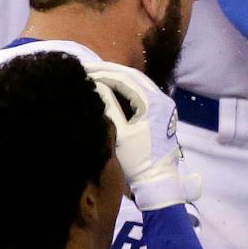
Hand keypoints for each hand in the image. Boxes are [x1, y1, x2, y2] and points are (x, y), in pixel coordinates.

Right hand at [86, 63, 197, 210]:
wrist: (157, 180)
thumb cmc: (137, 160)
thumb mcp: (119, 132)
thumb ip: (108, 106)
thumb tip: (95, 84)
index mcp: (154, 103)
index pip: (125, 79)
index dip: (102, 72)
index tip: (82, 70)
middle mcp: (163, 100)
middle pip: (133, 76)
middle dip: (109, 71)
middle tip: (86, 69)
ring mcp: (165, 106)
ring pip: (139, 82)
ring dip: (117, 77)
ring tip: (95, 75)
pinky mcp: (162, 113)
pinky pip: (143, 92)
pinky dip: (126, 87)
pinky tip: (110, 87)